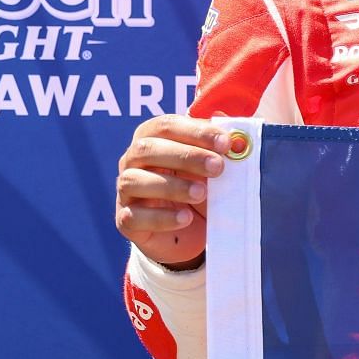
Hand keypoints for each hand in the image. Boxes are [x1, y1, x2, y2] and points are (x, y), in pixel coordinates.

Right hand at [115, 114, 228, 268]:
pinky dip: (161, 217)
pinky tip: (185, 218)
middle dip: (186, 156)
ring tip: (201, 193)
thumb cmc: (199, 187)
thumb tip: (232, 127)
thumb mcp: (212, 165)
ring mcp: (125, 191)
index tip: (225, 143)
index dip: (196, 131)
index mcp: (153, 138)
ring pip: (135, 180)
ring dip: (172, 186)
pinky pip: (134, 216)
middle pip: (147, 149)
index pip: (167, 125)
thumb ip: (220, 146)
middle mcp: (133, 161)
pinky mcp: (127, 221)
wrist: (190, 232)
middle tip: (217, 167)